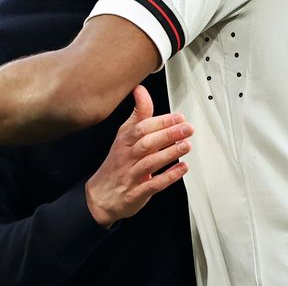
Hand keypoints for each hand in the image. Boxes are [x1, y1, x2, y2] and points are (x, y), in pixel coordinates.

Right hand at [85, 85, 192, 226]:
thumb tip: (141, 90)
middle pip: (146, 143)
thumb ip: (138, 115)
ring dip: (170, 153)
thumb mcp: (124, 136)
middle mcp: (127, 157)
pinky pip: (153, 184)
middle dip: (168, 134)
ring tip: (186, 146)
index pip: (141, 128)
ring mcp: (131, 175)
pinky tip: (182, 168)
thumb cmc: (117, 164)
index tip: (178, 117)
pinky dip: (169, 176)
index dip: (161, 121)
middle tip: (187, 129)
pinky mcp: (137, 193)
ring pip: (150, 162)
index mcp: (124, 142)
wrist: (100, 197)